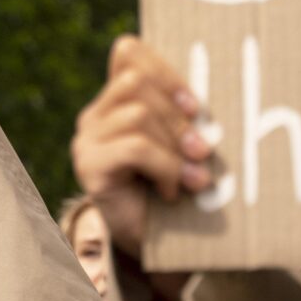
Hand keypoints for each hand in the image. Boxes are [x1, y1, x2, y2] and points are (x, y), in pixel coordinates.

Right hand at [72, 37, 211, 257]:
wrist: (150, 247)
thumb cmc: (174, 190)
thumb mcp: (181, 145)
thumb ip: (184, 116)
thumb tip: (213, 102)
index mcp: (116, 99)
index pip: (129, 53)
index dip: (164, 70)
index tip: (195, 105)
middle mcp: (95, 114)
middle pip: (136, 82)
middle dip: (177, 116)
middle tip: (204, 150)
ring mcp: (87, 139)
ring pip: (137, 114)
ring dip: (175, 146)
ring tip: (195, 178)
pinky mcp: (89, 166)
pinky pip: (134, 148)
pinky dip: (164, 167)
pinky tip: (171, 191)